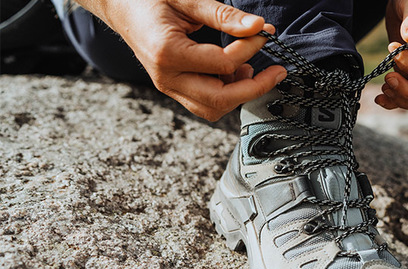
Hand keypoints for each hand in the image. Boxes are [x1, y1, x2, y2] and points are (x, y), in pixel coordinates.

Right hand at [76, 0, 286, 120]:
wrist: (119, 7)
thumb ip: (222, 15)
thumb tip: (257, 26)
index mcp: (167, 52)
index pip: (223, 63)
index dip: (250, 48)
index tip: (264, 33)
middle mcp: (167, 78)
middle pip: (220, 99)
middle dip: (255, 88)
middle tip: (278, 72)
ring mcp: (169, 87)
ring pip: (214, 108)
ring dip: (240, 94)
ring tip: (253, 69)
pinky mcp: (175, 89)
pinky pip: (206, 103)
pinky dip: (227, 93)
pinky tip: (235, 72)